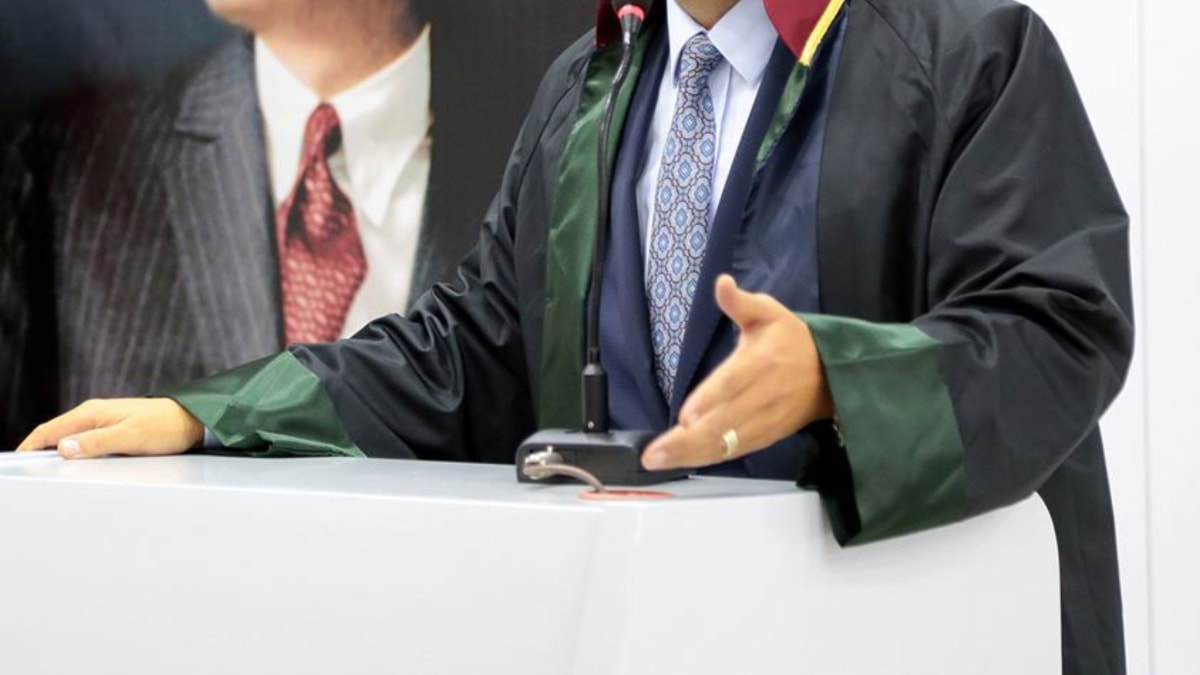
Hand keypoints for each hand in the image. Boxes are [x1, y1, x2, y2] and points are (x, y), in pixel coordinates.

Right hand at [16, 398, 203, 458]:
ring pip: (71, 438)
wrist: (193, 420)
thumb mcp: (129, 437)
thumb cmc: (165, 426)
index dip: (30, 447)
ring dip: (58, 453)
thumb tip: (64, 449)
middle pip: (56, 434)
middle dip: (39, 451)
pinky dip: (76, 452)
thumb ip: (96, 443)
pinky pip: (86, 441)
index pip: (49, 430)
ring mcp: (104, 421)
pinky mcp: (115, 429)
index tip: (18, 463)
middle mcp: (94, 414)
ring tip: (47, 472)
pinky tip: (76, 464)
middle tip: (28, 472)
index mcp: (92, 413)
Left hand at [643, 275, 832, 470]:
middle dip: (687, 440)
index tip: (686, 415)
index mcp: (761, 363)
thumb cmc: (792, 341)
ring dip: (691, 454)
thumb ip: (742, 303)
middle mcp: (762, 396)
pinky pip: (734, 451)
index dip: (710, 400)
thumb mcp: (770, 313)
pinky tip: (682, 461)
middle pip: (723, 422)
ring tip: (658, 460)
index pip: (733, 383)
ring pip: (726, 443)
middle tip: (654, 453)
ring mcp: (763, 421)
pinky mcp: (765, 437)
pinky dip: (707, 458)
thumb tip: (722, 284)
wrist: (832, 376)